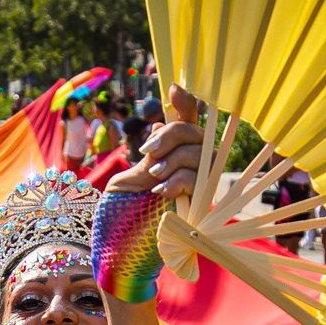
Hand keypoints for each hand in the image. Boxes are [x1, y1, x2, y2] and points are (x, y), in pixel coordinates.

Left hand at [111, 84, 203, 199]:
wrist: (123, 236)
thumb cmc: (126, 205)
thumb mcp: (133, 173)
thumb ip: (151, 152)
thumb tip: (159, 124)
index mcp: (177, 154)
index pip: (188, 121)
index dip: (184, 102)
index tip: (173, 88)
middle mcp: (195, 163)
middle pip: (195, 132)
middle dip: (171, 136)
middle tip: (147, 151)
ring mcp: (201, 181)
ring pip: (198, 154)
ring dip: (171, 162)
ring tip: (153, 176)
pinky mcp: (202, 199)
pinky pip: (196, 178)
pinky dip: (175, 181)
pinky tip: (159, 190)